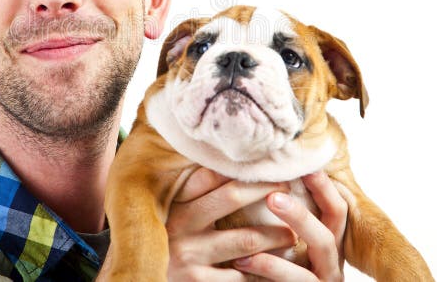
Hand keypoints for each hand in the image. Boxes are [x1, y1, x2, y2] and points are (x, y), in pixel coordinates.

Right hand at [165, 168, 346, 280]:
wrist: (144, 279)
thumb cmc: (169, 243)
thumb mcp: (173, 214)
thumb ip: (195, 195)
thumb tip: (234, 169)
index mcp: (175, 203)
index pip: (209, 174)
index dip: (240, 168)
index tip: (266, 165)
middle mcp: (180, 224)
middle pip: (232, 196)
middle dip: (266, 190)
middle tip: (287, 190)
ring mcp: (189, 254)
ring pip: (247, 239)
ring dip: (276, 235)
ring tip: (292, 234)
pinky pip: (241, 275)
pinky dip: (262, 269)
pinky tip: (275, 266)